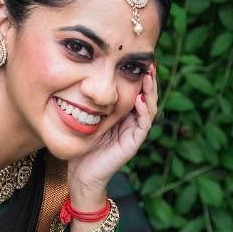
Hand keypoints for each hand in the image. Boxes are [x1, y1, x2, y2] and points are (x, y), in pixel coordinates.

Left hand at [66, 66, 157, 204]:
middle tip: (149, 60)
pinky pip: (144, 124)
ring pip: (150, 107)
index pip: (135, 89)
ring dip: (151, 91)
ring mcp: (134, 132)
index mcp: (122, 113)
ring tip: (149, 75)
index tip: (135, 56)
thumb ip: (88, 102)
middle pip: (146, 94)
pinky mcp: (133, 143)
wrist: (81, 175)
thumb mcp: (84, 118)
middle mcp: (131, 121)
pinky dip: (144, 111)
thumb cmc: (81, 146)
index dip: (137, 74)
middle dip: (149, 78)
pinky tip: (141, 99)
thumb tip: (82, 77)